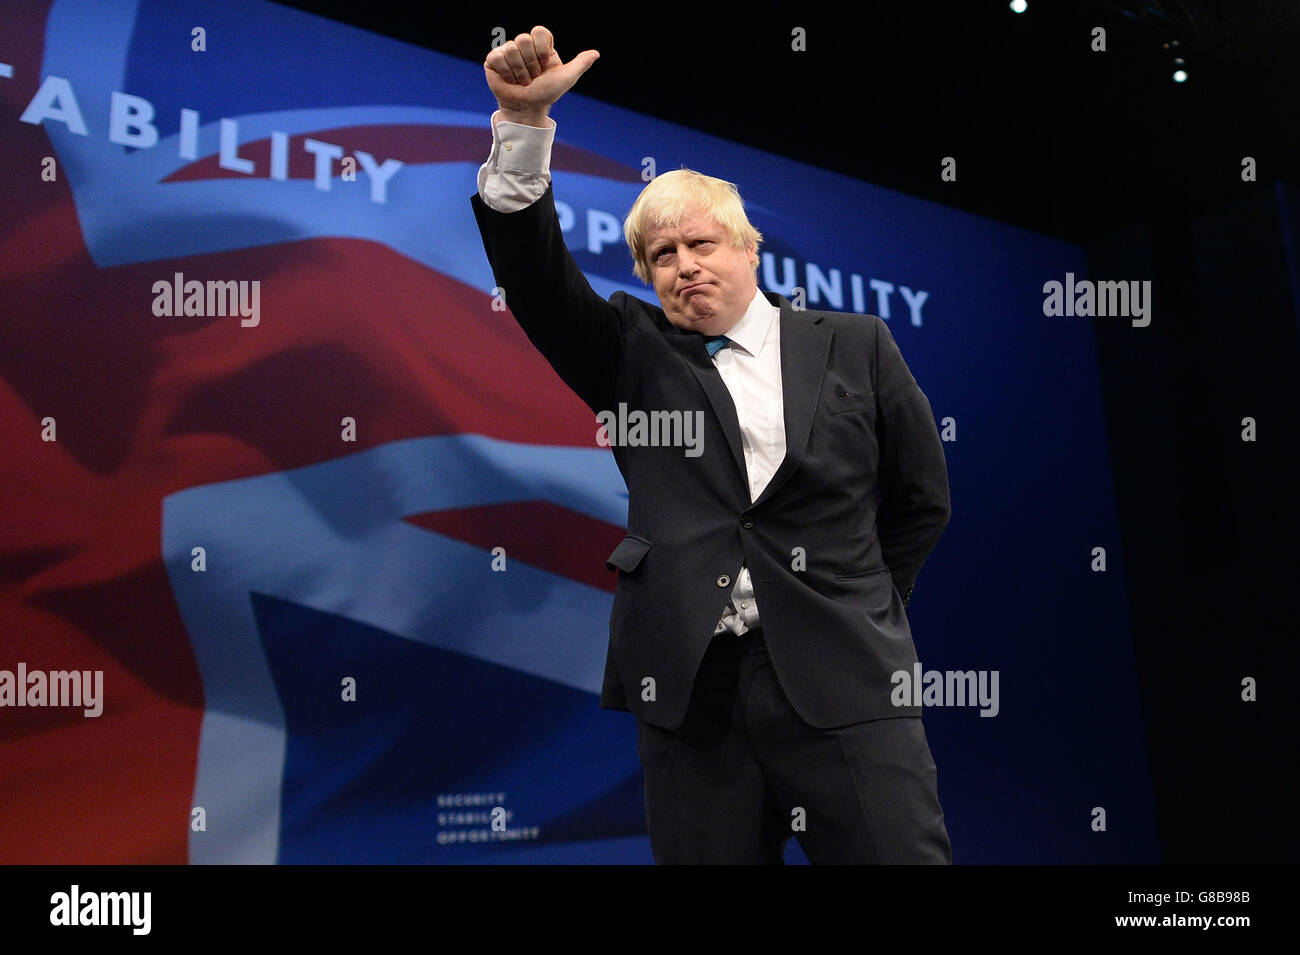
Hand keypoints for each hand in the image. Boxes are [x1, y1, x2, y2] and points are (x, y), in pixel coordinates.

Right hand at [483, 26, 598, 122]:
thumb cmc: (546, 94)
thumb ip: (580, 64)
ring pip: (511, 49)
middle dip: (530, 64)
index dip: (541, 49)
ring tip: (521, 81)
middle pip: (523, 39)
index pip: (539, 31)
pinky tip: (509, 80)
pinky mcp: (493, 60)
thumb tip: (596, 53)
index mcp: (540, 47)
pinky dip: (506, 72)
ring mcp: (507, 52)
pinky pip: (498, 56)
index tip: (545, 65)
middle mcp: (523, 46)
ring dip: (519, 71)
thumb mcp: (566, 79)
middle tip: (532, 77)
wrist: (528, 109)